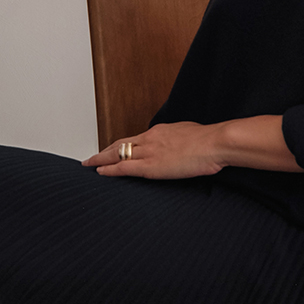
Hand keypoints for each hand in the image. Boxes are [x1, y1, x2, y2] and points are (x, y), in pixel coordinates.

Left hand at [84, 122, 224, 179]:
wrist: (214, 143)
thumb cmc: (208, 140)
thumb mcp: (189, 134)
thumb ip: (178, 139)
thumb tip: (178, 145)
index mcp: (159, 132)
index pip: (134, 139)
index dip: (120, 145)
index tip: (113, 149)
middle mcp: (149, 139)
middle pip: (120, 144)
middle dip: (105, 151)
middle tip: (93, 157)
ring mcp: (148, 152)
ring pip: (117, 154)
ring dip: (101, 159)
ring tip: (89, 164)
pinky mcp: (150, 166)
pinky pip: (123, 168)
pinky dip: (109, 170)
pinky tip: (99, 172)